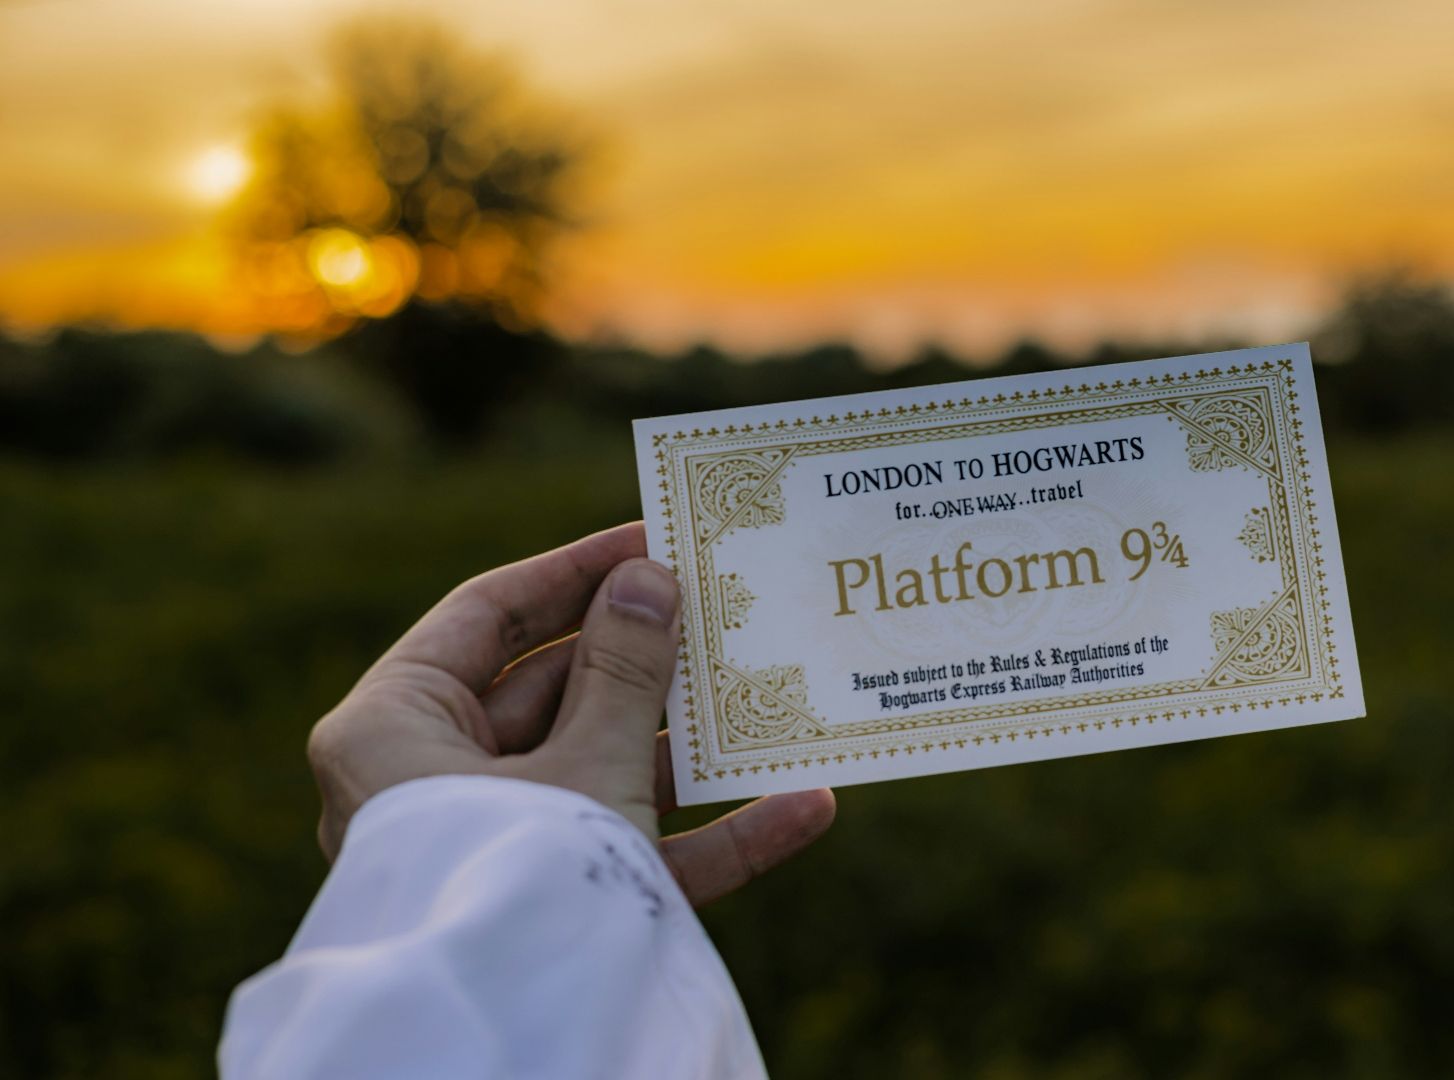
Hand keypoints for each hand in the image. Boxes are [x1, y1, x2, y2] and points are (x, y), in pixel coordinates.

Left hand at [305, 522, 835, 905]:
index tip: (652, 534)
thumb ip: (625, 669)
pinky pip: (630, 855)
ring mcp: (496, 848)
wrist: (507, 1051)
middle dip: (651, 660)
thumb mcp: (585, 763)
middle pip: (556, 693)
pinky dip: (709, 836)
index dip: (575, 570)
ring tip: (773, 698)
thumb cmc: (520, 884)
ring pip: (602, 772)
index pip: (488, 616)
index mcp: (394, 729)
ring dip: (693, 749)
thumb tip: (650, 577)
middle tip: (724, 609)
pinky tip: (803, 807)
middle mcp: (433, 784)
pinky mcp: (553, 910)